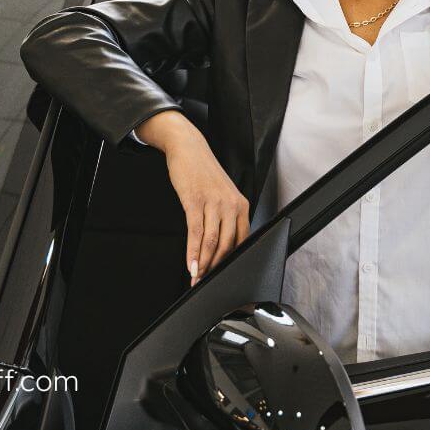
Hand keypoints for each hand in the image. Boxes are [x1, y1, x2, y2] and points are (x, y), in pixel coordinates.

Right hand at [145, 112, 249, 285]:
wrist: (188, 148)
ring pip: (211, 242)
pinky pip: (195, 232)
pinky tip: (189, 264)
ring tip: (195, 278)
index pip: (241, 240)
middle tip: (205, 281)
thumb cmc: (204, 173)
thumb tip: (220, 245)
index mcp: (241, 205)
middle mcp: (231, 204)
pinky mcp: (195, 200)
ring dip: (203, 264)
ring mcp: (213, 202)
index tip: (222, 275)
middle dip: (215, 267)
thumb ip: (225, 217)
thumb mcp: (222, 194)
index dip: (231, 261)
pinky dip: (192, 252)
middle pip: (226, 245)